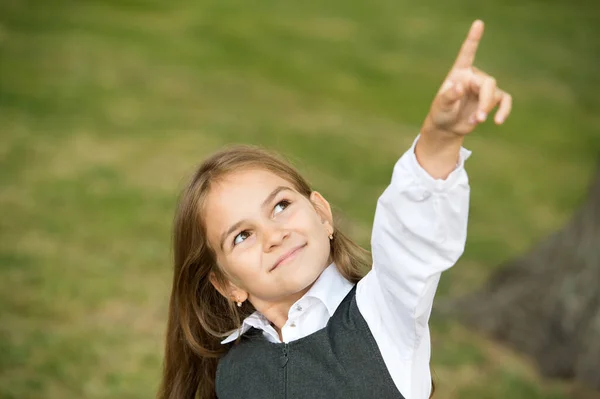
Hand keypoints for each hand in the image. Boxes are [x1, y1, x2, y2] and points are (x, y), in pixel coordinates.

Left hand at [426, 20, 512, 135]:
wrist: (447, 127)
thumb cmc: (441, 112)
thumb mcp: (441, 106)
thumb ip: (449, 95)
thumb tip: (460, 86)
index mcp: (459, 73)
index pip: (467, 53)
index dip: (473, 39)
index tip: (478, 23)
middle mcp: (473, 77)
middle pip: (488, 83)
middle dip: (485, 102)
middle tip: (479, 119)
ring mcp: (484, 88)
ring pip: (495, 94)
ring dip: (487, 109)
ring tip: (477, 121)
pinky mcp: (491, 100)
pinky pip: (505, 101)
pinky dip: (504, 110)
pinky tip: (498, 121)